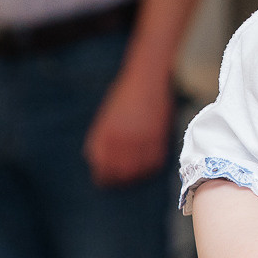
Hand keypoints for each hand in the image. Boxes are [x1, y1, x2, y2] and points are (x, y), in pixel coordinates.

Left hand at [84, 67, 173, 186]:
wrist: (147, 78)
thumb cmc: (125, 96)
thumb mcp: (107, 118)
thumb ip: (103, 140)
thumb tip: (100, 163)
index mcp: (105, 135)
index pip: (101, 164)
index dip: (103, 175)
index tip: (105, 178)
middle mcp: (121, 140)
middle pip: (118, 171)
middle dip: (119, 177)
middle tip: (122, 179)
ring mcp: (140, 140)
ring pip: (137, 169)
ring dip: (136, 173)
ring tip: (136, 173)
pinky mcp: (158, 138)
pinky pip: (154, 162)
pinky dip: (151, 166)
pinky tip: (149, 163)